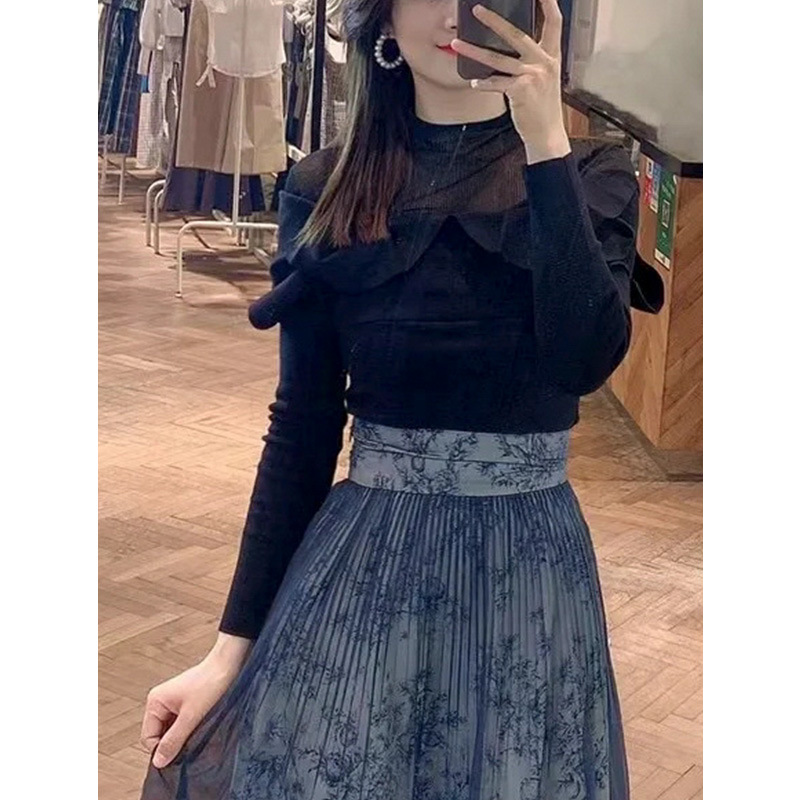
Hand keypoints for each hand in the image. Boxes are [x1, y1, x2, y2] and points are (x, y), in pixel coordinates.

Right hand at [140, 654, 243, 768]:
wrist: (229, 665)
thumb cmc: (210, 684)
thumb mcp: (191, 717)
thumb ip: (173, 740)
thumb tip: (158, 762)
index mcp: (155, 702)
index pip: (148, 738)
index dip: (161, 750)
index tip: (177, 757)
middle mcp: (160, 701)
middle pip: (159, 734)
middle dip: (173, 742)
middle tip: (190, 745)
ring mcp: (172, 701)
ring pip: (171, 730)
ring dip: (182, 735)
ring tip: (197, 733)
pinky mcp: (184, 702)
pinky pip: (180, 722)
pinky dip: (188, 728)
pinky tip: (200, 727)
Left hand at [451, 0, 570, 163]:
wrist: (547, 133)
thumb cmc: (542, 107)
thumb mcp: (544, 78)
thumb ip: (533, 61)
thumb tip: (508, 50)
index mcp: (552, 56)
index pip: (554, 22)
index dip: (548, 4)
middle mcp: (543, 62)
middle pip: (516, 34)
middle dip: (494, 20)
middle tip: (477, 10)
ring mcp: (532, 76)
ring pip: (497, 59)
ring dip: (474, 51)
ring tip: (456, 43)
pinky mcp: (521, 91)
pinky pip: (496, 83)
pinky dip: (483, 83)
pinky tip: (474, 82)